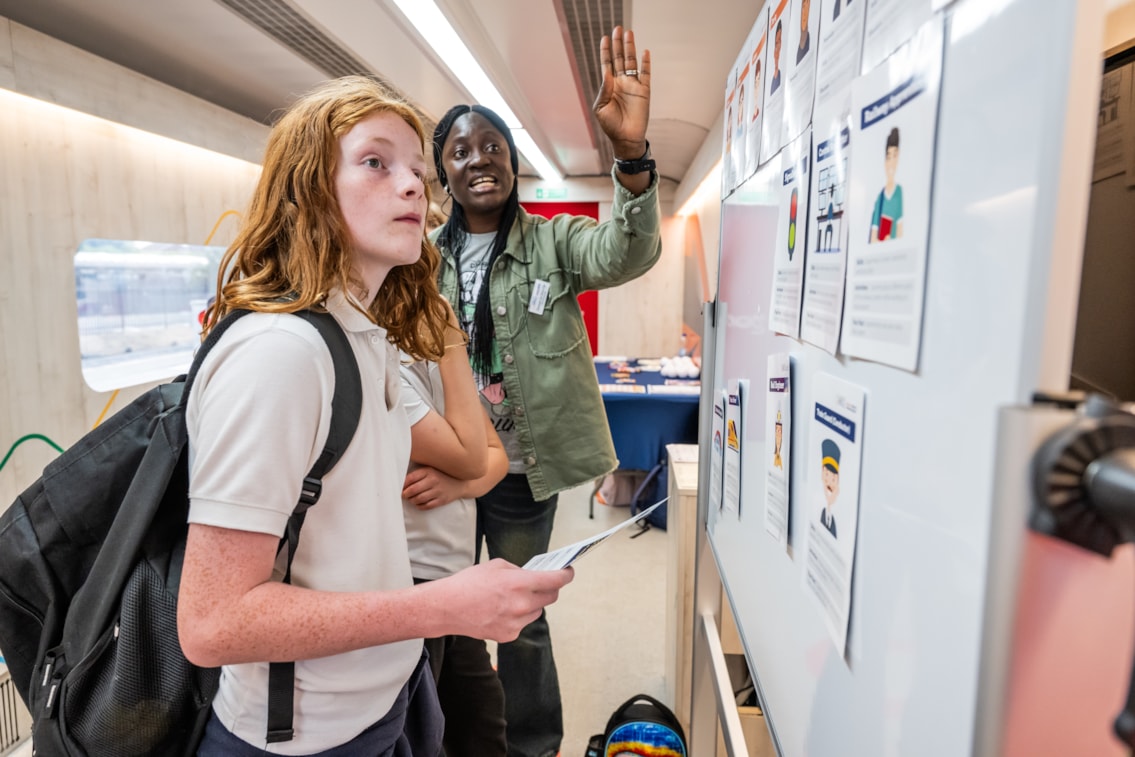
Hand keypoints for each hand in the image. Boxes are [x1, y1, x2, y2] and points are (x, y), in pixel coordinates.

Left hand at [402, 466, 465, 509]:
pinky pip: (427, 506)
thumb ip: (418, 473)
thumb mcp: (431, 469)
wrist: (460, 483)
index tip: (400, 488)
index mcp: (429, 471)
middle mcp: (433, 480)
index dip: (402, 485)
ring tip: (411, 499)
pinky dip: (420, 506)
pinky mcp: (442, 500)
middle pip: (413, 490)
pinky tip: (418, 504)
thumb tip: (402, 482)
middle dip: (405, 494)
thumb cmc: (441, 475)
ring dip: (412, 501)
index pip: (410, 478)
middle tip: (404, 495)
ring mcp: (438, 491)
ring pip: (419, 499)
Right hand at [431, 559, 573, 641]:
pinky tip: (503, 610)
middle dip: (550, 588)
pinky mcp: (508, 635)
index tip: (568, 571)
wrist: (447, 608)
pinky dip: (519, 616)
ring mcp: (516, 623)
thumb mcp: (496, 566)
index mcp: (520, 584)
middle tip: (544, 582)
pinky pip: (523, 623)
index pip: (556, 580)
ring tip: (516, 597)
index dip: (566, 574)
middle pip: (552, 597)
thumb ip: (519, 571)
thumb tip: (532, 576)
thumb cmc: (468, 583)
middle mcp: (522, 605)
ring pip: (537, 611)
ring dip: (533, 603)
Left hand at [593, 26, 650, 158]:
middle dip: (619, 44)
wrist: (626, 139)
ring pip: (631, 62)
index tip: (605, 38)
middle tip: (618, 29)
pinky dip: (645, 63)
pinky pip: (646, 74)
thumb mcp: (601, 108)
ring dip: (630, 48)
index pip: (607, 64)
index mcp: (609, 86)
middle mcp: (621, 83)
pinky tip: (644, 52)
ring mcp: (633, 86)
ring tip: (629, 33)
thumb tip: (607, 73)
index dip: (606, 51)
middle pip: (620, 58)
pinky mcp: (644, 91)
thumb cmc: (611, 126)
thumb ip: (604, 90)